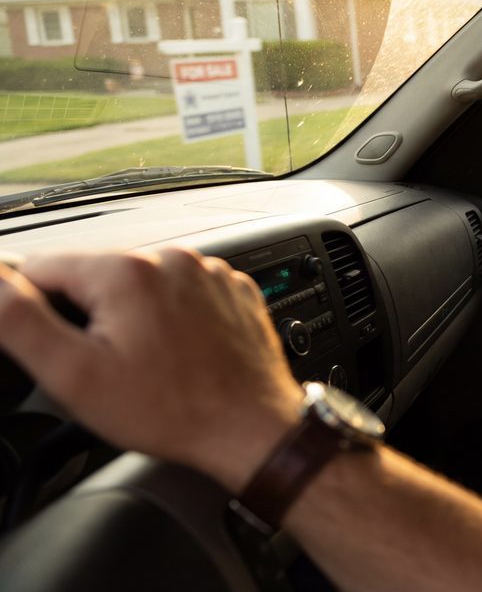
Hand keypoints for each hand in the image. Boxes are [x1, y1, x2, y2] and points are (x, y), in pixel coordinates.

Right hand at [0, 248, 303, 492]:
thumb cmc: (171, 410)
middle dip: (90, 316)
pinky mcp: (232, 290)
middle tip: (111, 365)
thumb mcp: (75, 374)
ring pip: (140, 285)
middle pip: (95, 276)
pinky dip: (172, 318)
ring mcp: (208, 272)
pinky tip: (179, 355)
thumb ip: (19, 321)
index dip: (39, 311)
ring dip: (133, 316)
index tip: (63, 349)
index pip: (43, 268)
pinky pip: (182, 294)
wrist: (251, 430)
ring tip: (149, 363)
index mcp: (126, 270)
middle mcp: (172, 259)